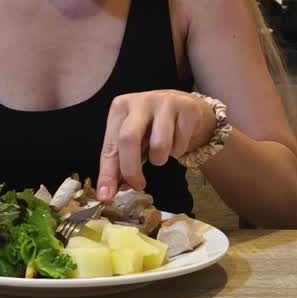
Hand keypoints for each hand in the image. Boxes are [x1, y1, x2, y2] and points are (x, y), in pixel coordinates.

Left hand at [96, 91, 216, 199]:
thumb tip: (109, 192)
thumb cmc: (155, 127)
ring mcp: (164, 102)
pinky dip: (178, 151)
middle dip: (131, 169)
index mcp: (120, 108)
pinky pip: (180, 144)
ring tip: (162, 152)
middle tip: (138, 186)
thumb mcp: (135, 141)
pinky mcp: (187, 108)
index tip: (106, 196)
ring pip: (158, 145)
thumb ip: (121, 162)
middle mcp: (140, 101)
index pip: (110, 145)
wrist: (189, 109)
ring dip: (160, 159)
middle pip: (128, 139)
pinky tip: (178, 140)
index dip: (107, 173)